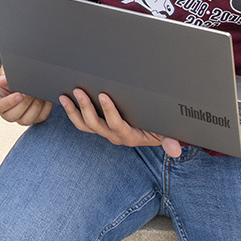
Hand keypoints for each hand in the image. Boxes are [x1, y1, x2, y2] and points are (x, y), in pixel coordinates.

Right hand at [0, 68, 52, 125]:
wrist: (24, 79)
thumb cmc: (12, 76)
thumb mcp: (5, 73)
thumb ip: (3, 76)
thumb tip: (2, 81)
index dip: (8, 102)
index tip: (19, 95)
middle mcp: (6, 113)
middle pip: (12, 116)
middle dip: (24, 103)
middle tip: (32, 92)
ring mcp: (19, 118)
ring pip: (27, 120)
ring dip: (35, 106)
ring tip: (39, 94)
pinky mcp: (33, 119)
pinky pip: (40, 117)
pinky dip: (45, 108)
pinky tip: (46, 97)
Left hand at [60, 89, 181, 157]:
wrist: (153, 132)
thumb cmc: (159, 128)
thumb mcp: (166, 133)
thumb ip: (170, 140)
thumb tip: (175, 150)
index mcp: (129, 136)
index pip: (116, 125)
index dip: (109, 111)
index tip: (104, 95)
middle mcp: (114, 135)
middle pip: (95, 124)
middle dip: (86, 107)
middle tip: (79, 91)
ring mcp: (105, 131)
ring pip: (85, 124)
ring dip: (74, 111)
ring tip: (66, 96)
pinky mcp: (98, 126)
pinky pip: (82, 122)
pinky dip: (72, 112)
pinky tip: (65, 100)